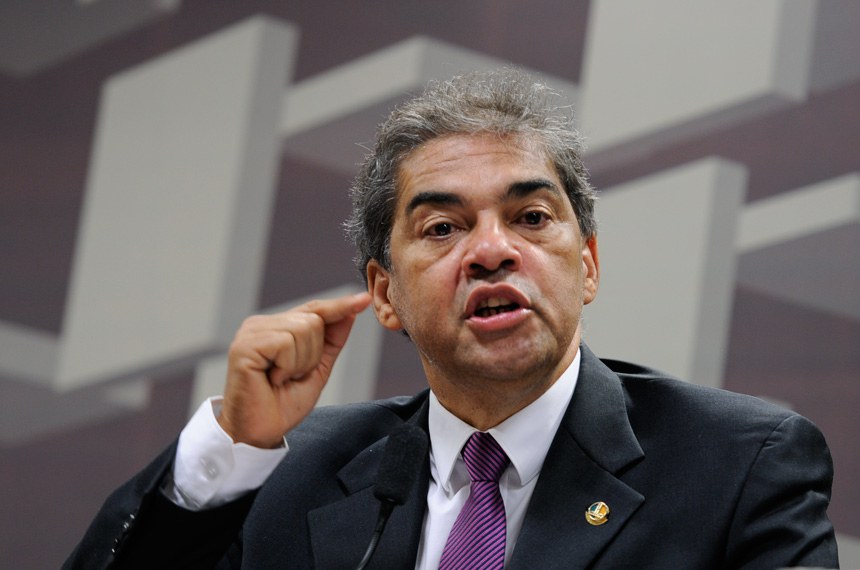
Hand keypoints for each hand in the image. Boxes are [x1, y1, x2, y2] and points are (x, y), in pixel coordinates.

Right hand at [217, 292, 371, 447]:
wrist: (260, 433)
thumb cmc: (283, 404)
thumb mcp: (317, 369)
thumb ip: (331, 341)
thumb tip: (350, 313)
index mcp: (276, 327)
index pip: (314, 309)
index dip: (340, 306)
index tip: (364, 300)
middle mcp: (261, 324)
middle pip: (314, 319)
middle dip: (313, 354)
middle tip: (291, 376)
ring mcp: (251, 333)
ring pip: (303, 329)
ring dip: (300, 362)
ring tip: (280, 378)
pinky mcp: (245, 345)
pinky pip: (286, 343)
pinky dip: (288, 366)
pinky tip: (271, 379)